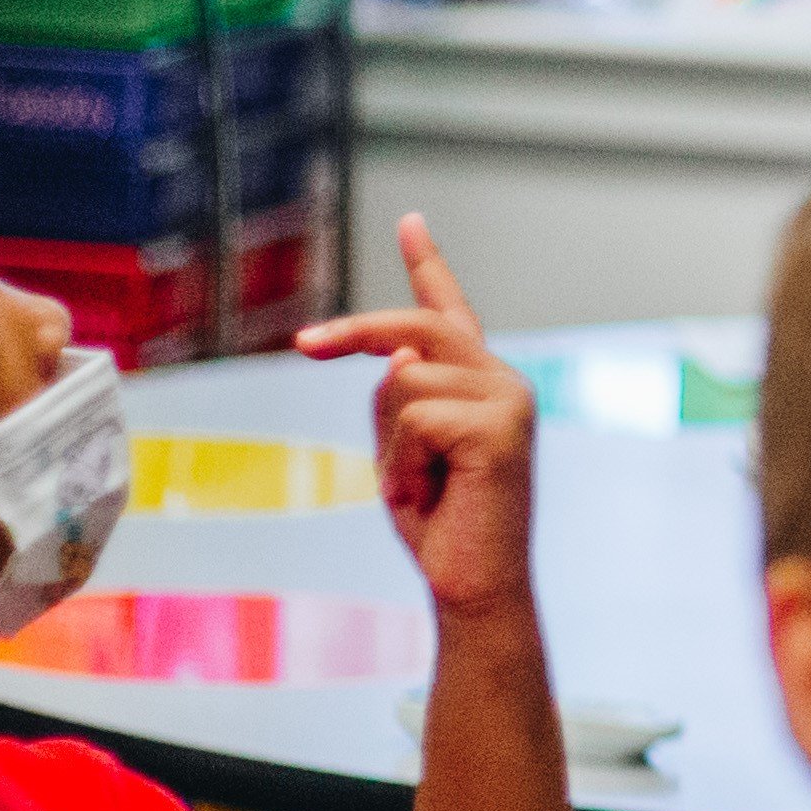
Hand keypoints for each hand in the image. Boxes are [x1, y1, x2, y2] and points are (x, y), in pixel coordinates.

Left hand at [293, 215, 537, 614]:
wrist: (475, 589)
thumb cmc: (441, 529)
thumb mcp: (402, 452)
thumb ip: (400, 398)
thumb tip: (396, 357)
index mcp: (479, 385)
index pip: (449, 311)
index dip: (428, 264)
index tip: (409, 220)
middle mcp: (502, 380)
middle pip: (412, 327)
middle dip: (351, 332)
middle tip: (303, 344)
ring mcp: (508, 399)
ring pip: (400, 377)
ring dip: (389, 442)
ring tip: (420, 487)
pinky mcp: (500, 425)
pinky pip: (411, 416)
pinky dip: (403, 462)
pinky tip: (433, 494)